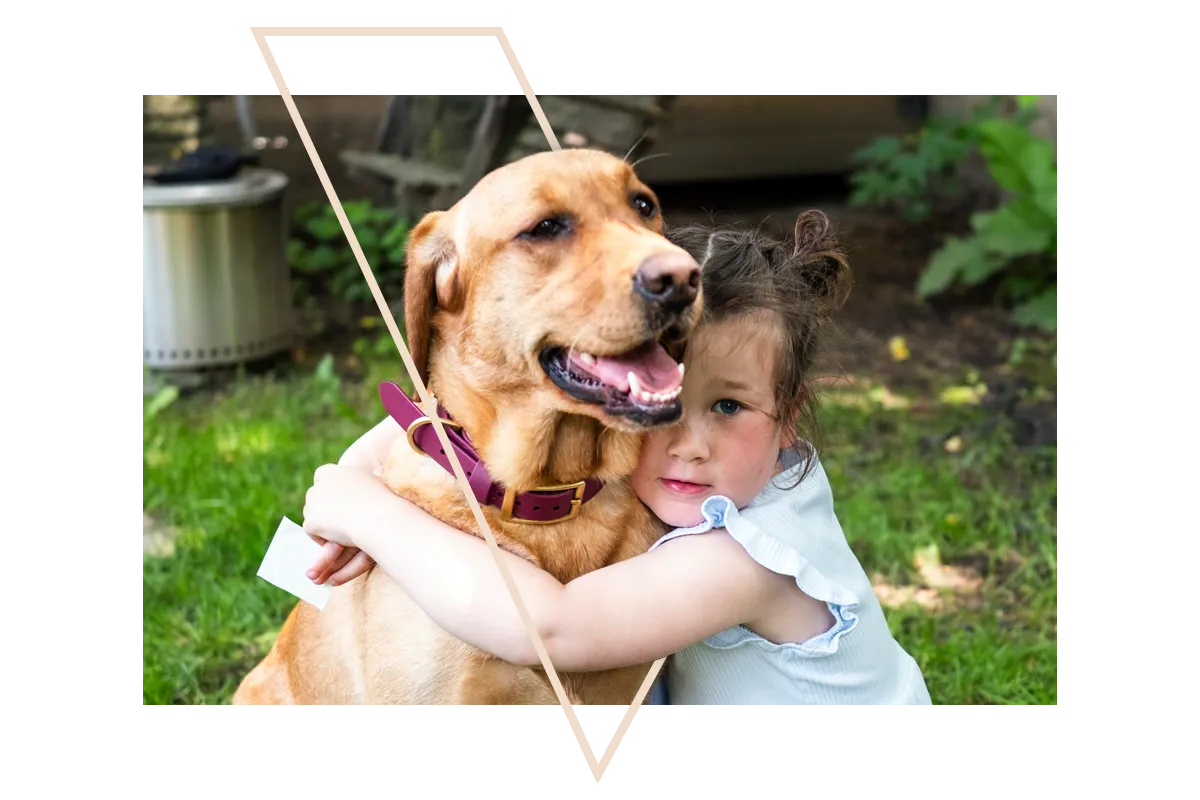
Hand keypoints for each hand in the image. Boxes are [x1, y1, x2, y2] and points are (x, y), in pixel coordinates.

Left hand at [301, 463, 397, 585]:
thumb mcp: (373, 483)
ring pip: (313, 515)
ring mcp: (313, 502)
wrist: (378, 517)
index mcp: (336, 471)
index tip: (342, 501)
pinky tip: (342, 538)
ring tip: (347, 529)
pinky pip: (313, 533)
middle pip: (315, 496)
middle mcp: (321, 483)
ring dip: (325, 523)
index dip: (330, 489)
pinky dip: (325, 539)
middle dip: (324, 508)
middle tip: (343, 519)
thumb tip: (363, 482)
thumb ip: (358, 483)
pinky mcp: (310, 521)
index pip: (322, 475)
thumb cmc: (383, 502)